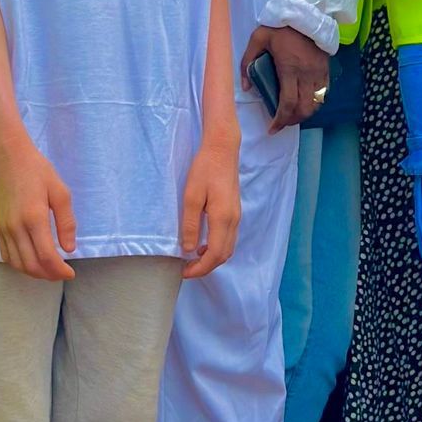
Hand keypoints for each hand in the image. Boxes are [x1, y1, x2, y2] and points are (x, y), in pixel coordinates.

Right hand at [0, 137, 75, 280]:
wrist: (8, 158)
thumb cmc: (38, 171)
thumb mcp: (60, 192)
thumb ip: (66, 222)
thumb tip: (69, 249)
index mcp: (34, 218)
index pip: (46, 256)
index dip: (59, 270)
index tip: (70, 273)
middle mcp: (15, 228)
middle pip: (31, 265)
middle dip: (48, 275)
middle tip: (62, 274)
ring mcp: (3, 229)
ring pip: (17, 264)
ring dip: (33, 273)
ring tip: (49, 271)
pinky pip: (6, 256)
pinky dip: (19, 265)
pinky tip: (31, 262)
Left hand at [180, 138, 241, 276]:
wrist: (223, 149)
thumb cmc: (204, 169)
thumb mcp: (191, 196)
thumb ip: (191, 224)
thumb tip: (189, 249)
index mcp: (223, 218)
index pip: (215, 254)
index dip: (200, 268)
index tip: (184, 272)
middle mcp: (234, 220)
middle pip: (224, 254)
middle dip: (207, 267)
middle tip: (187, 269)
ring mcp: (237, 215)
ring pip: (228, 247)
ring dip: (213, 258)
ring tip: (193, 259)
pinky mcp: (235, 210)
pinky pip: (229, 237)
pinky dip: (218, 247)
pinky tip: (204, 243)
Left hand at [240, 24, 329, 132]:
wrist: (305, 11)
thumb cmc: (280, 26)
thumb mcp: (257, 39)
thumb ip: (247, 62)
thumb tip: (246, 87)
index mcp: (289, 69)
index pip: (288, 103)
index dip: (280, 120)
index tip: (272, 128)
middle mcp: (307, 75)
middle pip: (304, 109)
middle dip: (292, 121)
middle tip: (281, 123)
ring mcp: (319, 73)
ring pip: (316, 104)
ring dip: (305, 114)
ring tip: (293, 115)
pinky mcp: (326, 69)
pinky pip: (323, 93)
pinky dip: (315, 103)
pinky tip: (305, 102)